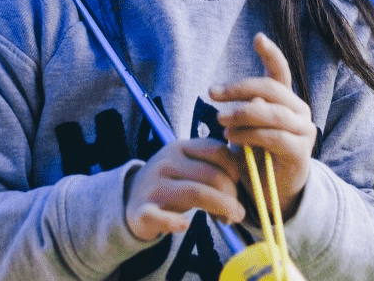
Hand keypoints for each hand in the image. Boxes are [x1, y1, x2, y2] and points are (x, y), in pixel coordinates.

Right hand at [124, 139, 244, 241]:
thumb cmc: (170, 184)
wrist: (129, 199)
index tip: (239, 184)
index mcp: (180, 147)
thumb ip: (212, 170)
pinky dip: (177, 223)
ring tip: (230, 220)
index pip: (216, 150)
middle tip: (238, 211)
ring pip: (195, 193)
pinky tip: (186, 226)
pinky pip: (162, 217)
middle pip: (210, 174)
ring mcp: (153, 186)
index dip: (235, 168)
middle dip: (231, 194)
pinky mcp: (142, 211)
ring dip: (220, 208)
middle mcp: (166, 163)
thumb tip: (244, 185)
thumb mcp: (188, 167)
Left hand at [211, 33, 316, 217]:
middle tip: (212, 93)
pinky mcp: (301, 151)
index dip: (271, 53)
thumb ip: (246, 111)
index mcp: (284, 100)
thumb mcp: (246, 129)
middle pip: (270, 88)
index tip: (258, 37)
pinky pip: (275, 137)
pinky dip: (251, 135)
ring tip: (220, 121)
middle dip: (239, 88)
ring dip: (242, 114)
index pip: (280, 71)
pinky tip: (232, 138)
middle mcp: (298, 110)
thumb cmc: (257, 154)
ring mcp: (303, 129)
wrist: (273, 191)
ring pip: (272, 112)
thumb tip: (239, 102)